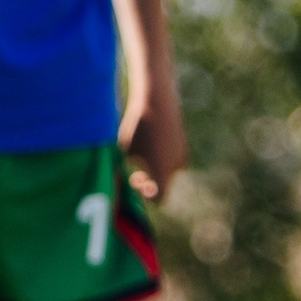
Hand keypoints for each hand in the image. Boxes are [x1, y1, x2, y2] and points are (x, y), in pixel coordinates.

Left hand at [121, 87, 187, 201]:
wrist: (156, 101)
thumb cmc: (136, 128)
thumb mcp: (123, 150)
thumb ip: (123, 169)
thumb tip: (119, 183)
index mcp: (162, 171)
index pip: (160, 198)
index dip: (146, 195)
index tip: (135, 178)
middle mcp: (176, 166)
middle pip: (163, 184)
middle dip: (149, 182)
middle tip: (134, 173)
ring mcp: (181, 154)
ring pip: (167, 171)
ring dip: (155, 168)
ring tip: (141, 154)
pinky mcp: (182, 143)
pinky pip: (171, 158)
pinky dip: (160, 156)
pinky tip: (149, 143)